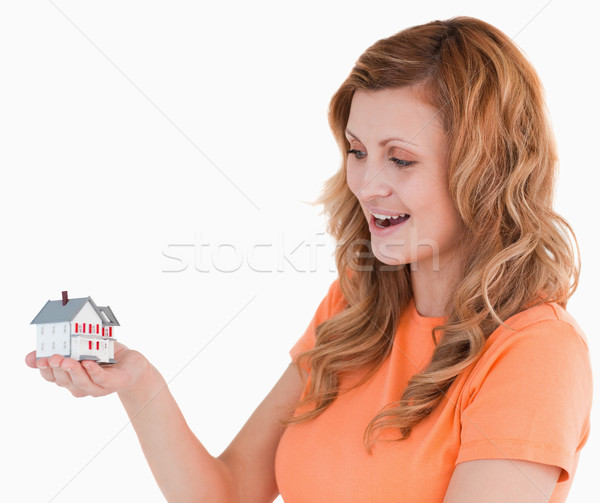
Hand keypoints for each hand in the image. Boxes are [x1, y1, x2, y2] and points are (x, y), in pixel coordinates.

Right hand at [25, 342, 149, 397]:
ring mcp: (97, 387)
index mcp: (71, 377)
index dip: (43, 369)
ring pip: (81, 382)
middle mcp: (81, 385)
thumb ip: (64, 349)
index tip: (38, 358)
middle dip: (57, 368)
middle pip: (64, 380)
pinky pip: (101, 379)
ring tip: (67, 360)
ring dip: (73, 371)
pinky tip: (88, 363)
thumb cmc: (107, 356)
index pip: (52, 376)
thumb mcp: (84, 348)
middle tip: (52, 357)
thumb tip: (33, 355)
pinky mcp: (113, 383)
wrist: (133, 365)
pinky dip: (94, 372)